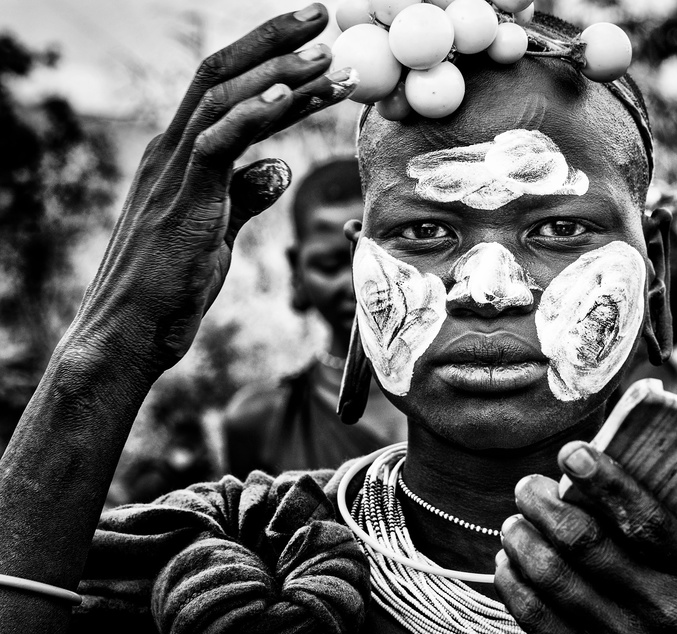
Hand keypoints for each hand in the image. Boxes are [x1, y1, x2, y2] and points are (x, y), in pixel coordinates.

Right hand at [67, 3, 355, 375]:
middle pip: (221, 74)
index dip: (272, 61)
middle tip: (324, 14)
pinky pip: (216, 144)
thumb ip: (243, 196)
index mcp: (179, 155)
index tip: (319, 45)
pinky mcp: (181, 203)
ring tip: (326, 53)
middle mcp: (171, 151)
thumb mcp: (216, 232)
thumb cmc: (169, 288)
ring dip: (277, 71)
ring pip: (221, 98)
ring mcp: (171, 173)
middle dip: (273, 40)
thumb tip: (278, 169)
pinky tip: (288, 94)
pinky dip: (251, 115)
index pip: (227, 90)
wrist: (127, 335)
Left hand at [495, 442, 676, 633]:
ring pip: (552, 575)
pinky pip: (536, 618)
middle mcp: (658, 607)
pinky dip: (512, 583)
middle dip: (544, 504)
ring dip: (521, 539)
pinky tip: (508, 563)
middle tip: (528, 487)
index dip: (604, 481)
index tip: (572, 453)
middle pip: (584, 541)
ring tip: (514, 523)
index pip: (643, 518)